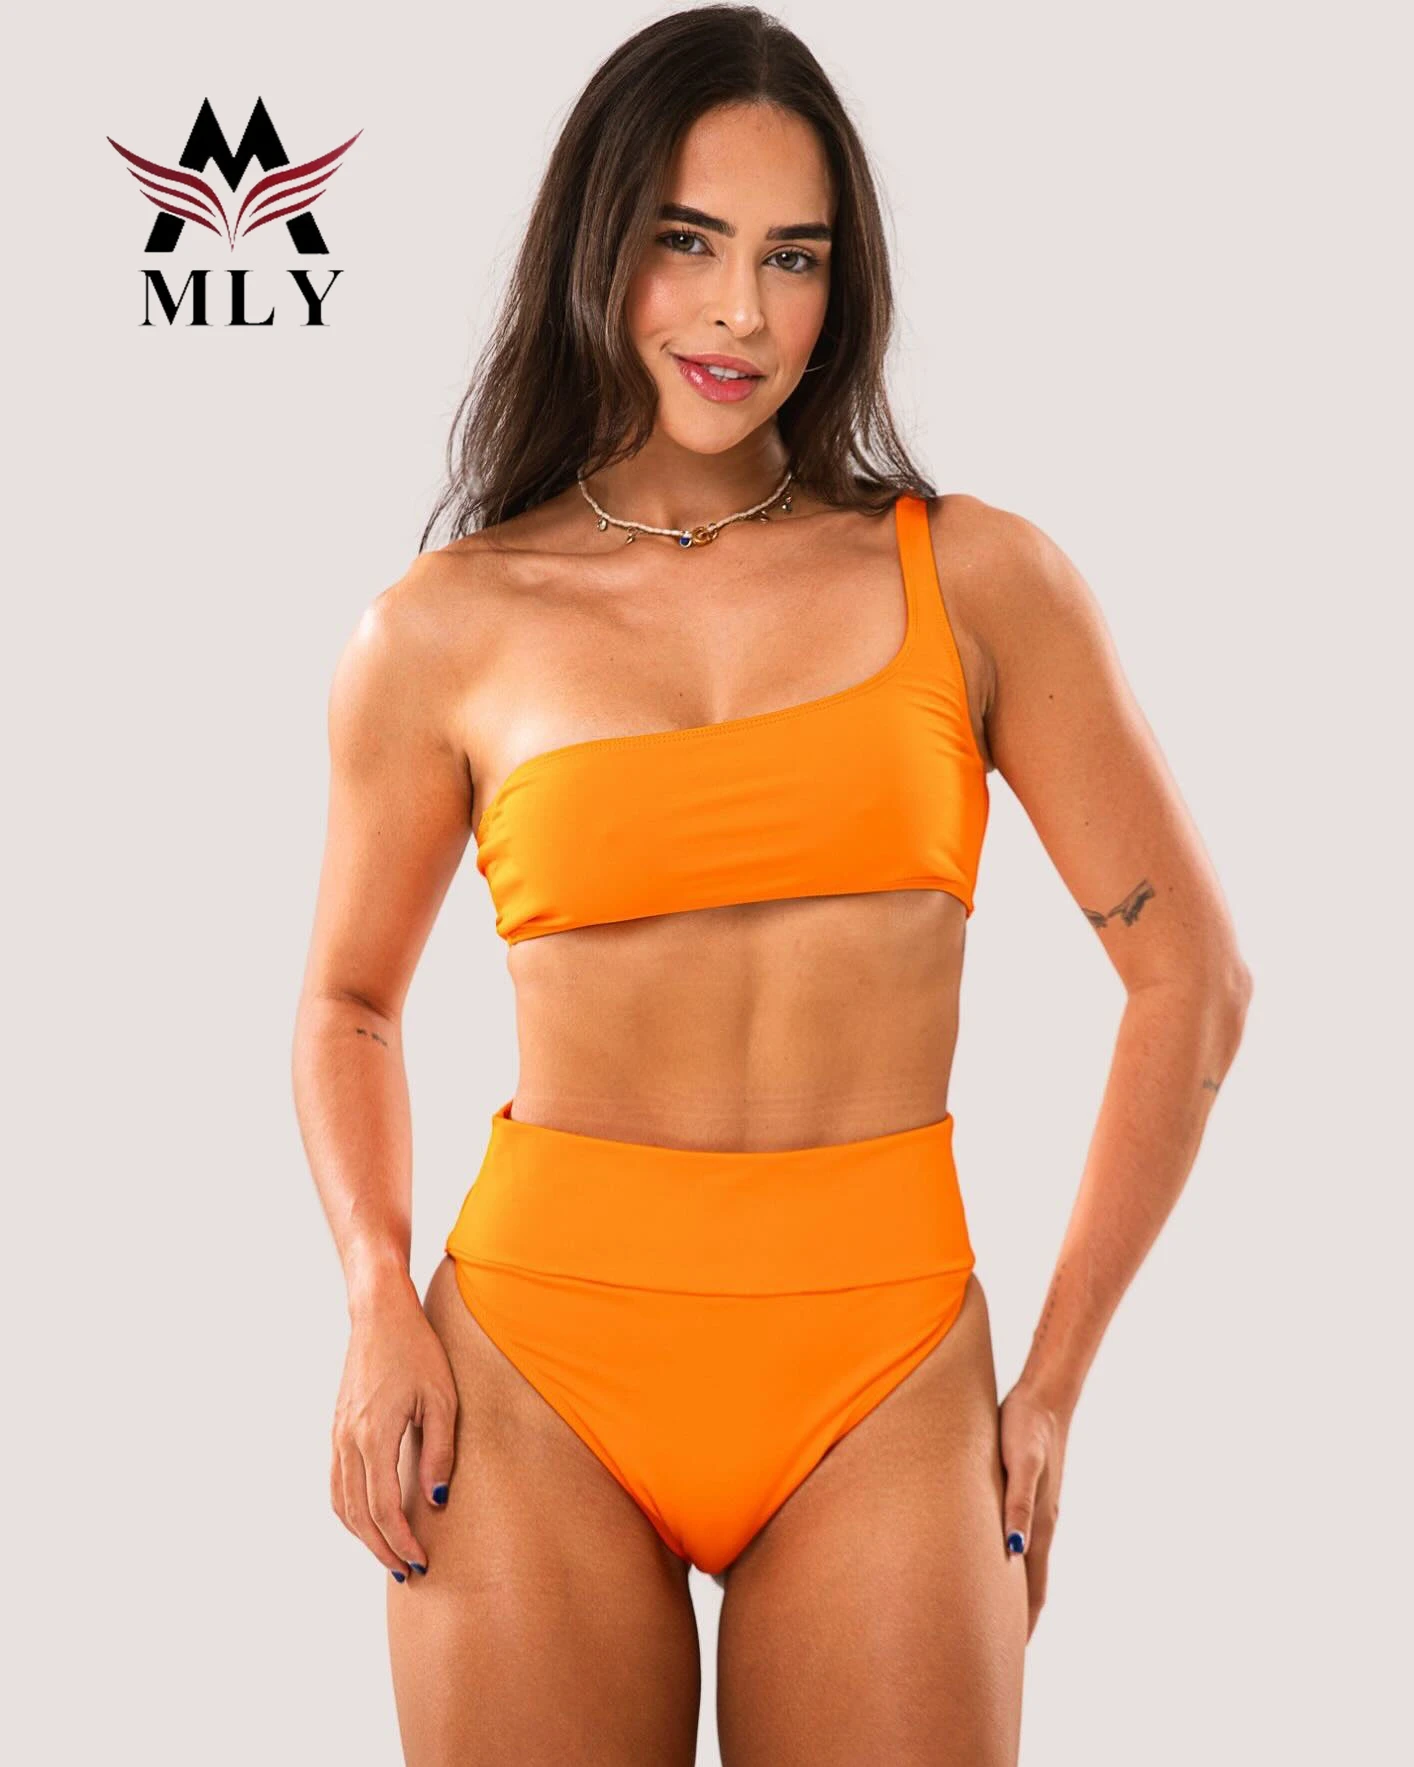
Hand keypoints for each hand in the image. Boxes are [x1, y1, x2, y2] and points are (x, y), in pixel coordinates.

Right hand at [330, 1277, 457, 1579]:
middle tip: (407, 1571)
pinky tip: (368, 1519)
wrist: (379, 1314)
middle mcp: (349, 1441)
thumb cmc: (418, 1351)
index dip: (400, 1541)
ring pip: (341, 1503)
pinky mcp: (337, 1429)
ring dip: (362, 1535)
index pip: (382, 1508)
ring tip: (389, 1553)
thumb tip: (435, 1500)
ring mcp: (338, 1435)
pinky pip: (336, 1483)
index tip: (420, 1562)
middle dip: (381, 1548)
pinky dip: (349, 1511)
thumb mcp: (442, 1399)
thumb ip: (440, 1451)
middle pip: (358, 1514)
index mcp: (374, 1435)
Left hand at [996, 1380, 1070, 1639]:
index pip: (1033, 1589)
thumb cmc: (1028, 1427)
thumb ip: (1018, 1504)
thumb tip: (1014, 1550)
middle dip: (1019, 1618)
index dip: (1024, 1623)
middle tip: (999, 1651)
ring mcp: (1037, 1510)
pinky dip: (1011, 1562)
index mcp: (1041, 1524)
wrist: (1044, 1396)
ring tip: (996, 1619)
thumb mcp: (1021, 1464)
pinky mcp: (1027, 1494)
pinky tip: (999, 1561)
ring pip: (1026, 1564)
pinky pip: (1020, 1538)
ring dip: (1015, 1593)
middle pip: (1031, 1584)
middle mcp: (1042, 1524)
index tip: (1012, 1657)